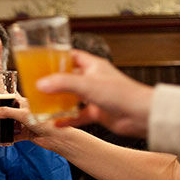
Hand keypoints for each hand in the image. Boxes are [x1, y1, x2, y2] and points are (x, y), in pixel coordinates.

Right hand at [0, 94, 71, 149]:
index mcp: (26, 103)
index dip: (3, 95)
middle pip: (9, 110)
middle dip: (0, 112)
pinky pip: (15, 135)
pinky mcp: (27, 133)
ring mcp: (26, 123)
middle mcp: (25, 112)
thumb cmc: (46, 122)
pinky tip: (1, 138)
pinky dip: (8, 137)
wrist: (57, 138)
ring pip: (11, 123)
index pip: (12, 96)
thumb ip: (7, 112)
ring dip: (4, 125)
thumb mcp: (23, 114)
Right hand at [36, 50, 152, 137]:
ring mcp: (96, 96)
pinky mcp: (98, 112)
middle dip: (54, 82)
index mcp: (94, 66)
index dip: (57, 58)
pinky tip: (57, 123)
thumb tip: (41, 84)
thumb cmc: (123, 94)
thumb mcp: (87, 85)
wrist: (141, 115)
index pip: (72, 56)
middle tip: (38, 85)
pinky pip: (78, 116)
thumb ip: (62, 83)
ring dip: (59, 102)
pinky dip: (68, 120)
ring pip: (73, 97)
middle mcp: (94, 79)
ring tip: (43, 104)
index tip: (42, 62)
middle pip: (69, 77)